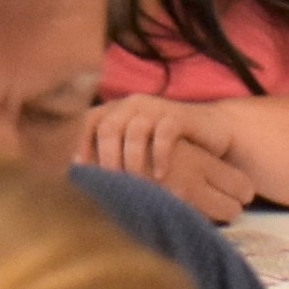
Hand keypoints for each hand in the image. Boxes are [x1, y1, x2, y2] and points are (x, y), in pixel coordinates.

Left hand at [74, 95, 257, 222]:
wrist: (208, 130)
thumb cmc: (162, 145)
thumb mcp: (133, 146)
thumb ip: (111, 155)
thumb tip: (83, 181)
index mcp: (115, 109)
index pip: (89, 121)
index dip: (81, 143)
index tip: (81, 170)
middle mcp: (132, 104)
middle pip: (109, 127)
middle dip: (106, 157)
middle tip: (110, 184)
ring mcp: (155, 108)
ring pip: (135, 131)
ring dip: (132, 160)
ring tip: (135, 183)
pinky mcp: (178, 116)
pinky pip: (165, 133)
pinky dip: (160, 156)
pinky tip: (159, 176)